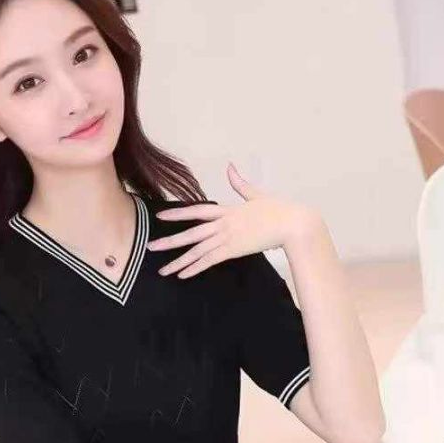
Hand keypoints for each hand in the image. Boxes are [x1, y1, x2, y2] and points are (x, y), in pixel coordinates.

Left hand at [145, 162, 318, 277]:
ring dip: (179, 261)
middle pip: (191, 233)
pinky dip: (195, 268)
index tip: (160, 215)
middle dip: (169, 241)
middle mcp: (223, 224)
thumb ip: (240, 183)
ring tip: (163, 270)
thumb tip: (231, 167)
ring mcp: (228, 237)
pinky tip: (182, 275)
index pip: (197, 211)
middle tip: (150, 247)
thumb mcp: (256, 194)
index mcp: (227, 210)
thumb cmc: (279, 209)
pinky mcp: (235, 250)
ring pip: (197, 251)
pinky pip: (210, 261)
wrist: (293, 223)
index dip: (177, 213)